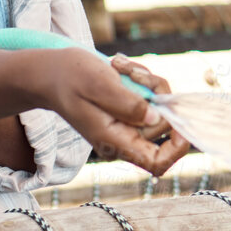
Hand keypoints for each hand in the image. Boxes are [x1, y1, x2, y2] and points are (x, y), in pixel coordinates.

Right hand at [33, 49, 190, 176]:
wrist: (51, 73)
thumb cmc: (70, 78)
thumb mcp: (99, 85)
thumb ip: (128, 104)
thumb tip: (155, 117)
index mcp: (115, 142)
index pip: (157, 163)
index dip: (177, 147)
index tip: (179, 119)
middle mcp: (124, 138)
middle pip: (163, 125)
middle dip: (157, 93)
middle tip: (133, 74)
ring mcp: (127, 125)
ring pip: (160, 107)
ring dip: (148, 82)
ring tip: (120, 67)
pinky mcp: (129, 110)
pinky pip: (151, 96)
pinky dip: (142, 79)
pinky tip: (120, 68)